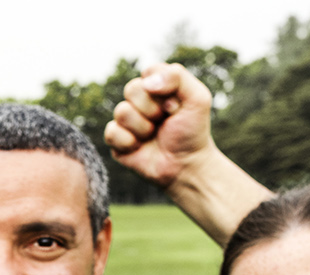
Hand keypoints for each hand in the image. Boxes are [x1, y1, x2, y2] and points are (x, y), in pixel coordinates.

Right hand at [106, 62, 216, 191]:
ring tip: (154, 135)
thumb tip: (146, 82)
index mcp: (157, 86)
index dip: (162, 89)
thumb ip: (177, 77)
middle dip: (152, 109)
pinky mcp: (117, 140)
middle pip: (132, 89)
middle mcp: (140, 100)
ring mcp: (127, 120)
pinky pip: (112, 133)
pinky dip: (129, 142)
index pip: (149, 72)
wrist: (186, 166)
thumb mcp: (197, 98)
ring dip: (143, 127)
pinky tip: (140, 147)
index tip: (176, 106)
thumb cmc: (192, 132)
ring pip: (121, 112)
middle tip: (164, 121)